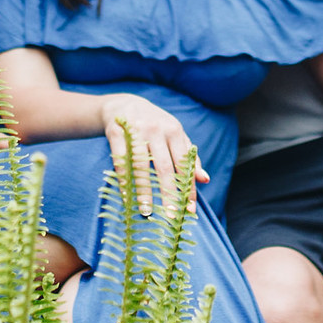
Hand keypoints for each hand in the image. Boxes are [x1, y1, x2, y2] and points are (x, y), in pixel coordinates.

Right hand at [100, 93, 209, 216]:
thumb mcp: (176, 136)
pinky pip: (121, 161)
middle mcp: (157, 131)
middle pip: (164, 168)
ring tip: (146, 212)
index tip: (190, 211)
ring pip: (141, 166)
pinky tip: (127, 197)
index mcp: (175, 132)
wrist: (124, 105)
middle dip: (169, 194)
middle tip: (172, 217)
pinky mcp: (117, 134)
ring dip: (144, 191)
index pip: (184, 165)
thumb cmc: (156, 126)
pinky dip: (124, 180)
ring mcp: (136, 132)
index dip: (188, 188)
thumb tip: (205, 180)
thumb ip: (190, 157)